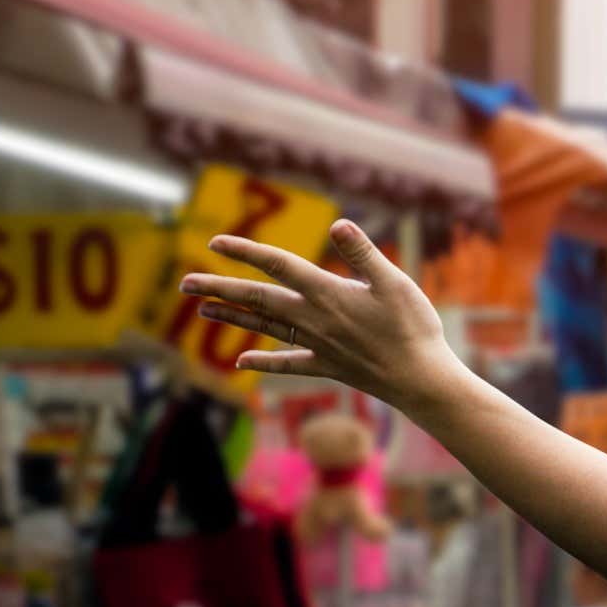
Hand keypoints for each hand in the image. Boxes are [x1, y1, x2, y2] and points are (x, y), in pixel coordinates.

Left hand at [180, 221, 463, 408]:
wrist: (421, 381)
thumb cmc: (414, 329)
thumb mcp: (394, 283)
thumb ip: (363, 254)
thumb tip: (338, 225)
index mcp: (327, 294)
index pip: (278, 267)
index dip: (247, 253)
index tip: (216, 243)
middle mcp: (314, 320)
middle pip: (257, 300)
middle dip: (220, 289)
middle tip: (185, 283)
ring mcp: (317, 346)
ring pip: (265, 329)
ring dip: (232, 318)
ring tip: (203, 310)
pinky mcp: (328, 367)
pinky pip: (288, 363)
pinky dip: (264, 361)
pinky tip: (241, 362)